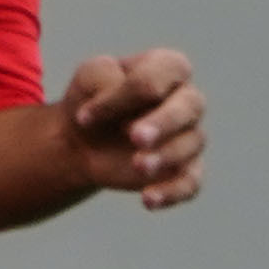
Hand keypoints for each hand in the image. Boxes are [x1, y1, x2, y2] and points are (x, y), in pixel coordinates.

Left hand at [61, 46, 201, 207]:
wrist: (78, 138)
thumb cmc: (91, 99)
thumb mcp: (89, 77)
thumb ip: (106, 79)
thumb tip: (128, 115)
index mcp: (168, 68)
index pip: (159, 76)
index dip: (123, 96)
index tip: (84, 116)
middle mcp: (186, 100)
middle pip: (191, 106)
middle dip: (164, 122)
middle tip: (135, 137)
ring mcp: (188, 136)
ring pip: (191, 144)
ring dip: (165, 156)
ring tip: (136, 166)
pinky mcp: (184, 170)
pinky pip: (191, 183)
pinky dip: (172, 192)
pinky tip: (148, 200)